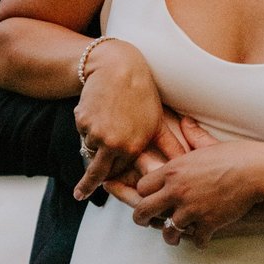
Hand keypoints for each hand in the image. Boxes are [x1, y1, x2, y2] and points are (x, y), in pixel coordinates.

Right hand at [74, 60, 182, 198]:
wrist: (117, 68)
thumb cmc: (142, 94)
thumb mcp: (157, 122)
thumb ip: (169, 146)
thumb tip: (183, 163)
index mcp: (132, 147)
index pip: (118, 172)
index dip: (115, 174)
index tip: (105, 186)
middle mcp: (112, 144)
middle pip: (96, 172)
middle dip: (87, 185)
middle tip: (80, 195)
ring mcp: (95, 132)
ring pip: (90, 147)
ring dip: (94, 143)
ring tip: (105, 123)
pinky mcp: (81, 121)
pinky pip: (83, 132)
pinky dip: (87, 126)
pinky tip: (98, 111)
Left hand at [129, 130, 263, 247]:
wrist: (257, 171)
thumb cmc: (235, 155)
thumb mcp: (208, 144)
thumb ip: (192, 135)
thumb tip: (185, 121)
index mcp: (173, 171)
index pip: (141, 187)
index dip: (143, 193)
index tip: (149, 197)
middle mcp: (177, 191)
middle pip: (144, 211)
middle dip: (143, 219)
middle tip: (147, 222)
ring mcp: (192, 209)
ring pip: (168, 231)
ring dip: (172, 234)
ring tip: (175, 236)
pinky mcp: (208, 223)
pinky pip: (196, 240)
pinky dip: (199, 240)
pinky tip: (203, 237)